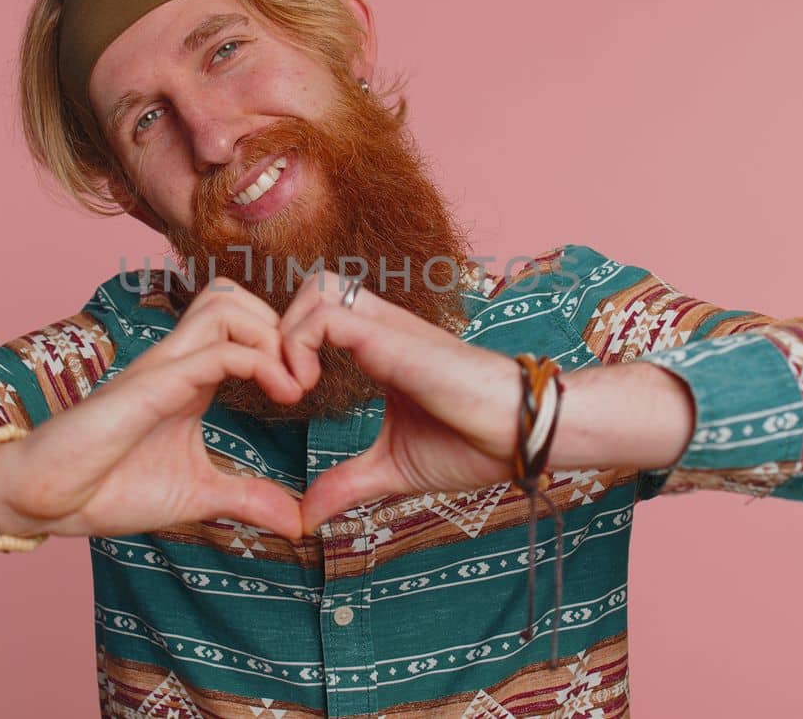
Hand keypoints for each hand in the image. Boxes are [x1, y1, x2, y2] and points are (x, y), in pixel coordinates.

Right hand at [0, 277, 308, 542]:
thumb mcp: (198, 496)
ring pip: (225, 303)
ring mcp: (163, 367)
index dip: (282, 341)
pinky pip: (215, 350)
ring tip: (292, 385)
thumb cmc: (109, 490)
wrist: (46, 501)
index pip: (241, 322)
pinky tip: (281, 397)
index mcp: (191, 378)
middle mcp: (177, 361)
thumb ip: (247, 499)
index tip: (306, 388)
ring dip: (272, 334)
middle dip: (283, 326)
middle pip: (235, 296)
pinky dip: (260, 362)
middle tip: (303, 379)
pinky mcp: (151, 385)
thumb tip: (298, 523)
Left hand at [280, 271, 538, 534]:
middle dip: (280, 327)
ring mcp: (387, 329)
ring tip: (294, 389)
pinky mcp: (393, 339)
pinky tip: (306, 391)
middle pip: (314, 286)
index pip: (321, 314)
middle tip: (282, 385)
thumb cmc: (473, 445)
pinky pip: (326, 316)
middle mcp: (382, 328)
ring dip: (286, 334)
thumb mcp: (392, 469)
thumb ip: (347, 484)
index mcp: (381, 348)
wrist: (522, 437)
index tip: (287, 397)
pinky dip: (299, 346)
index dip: (290, 344)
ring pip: (315, 288)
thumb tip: (306, 517)